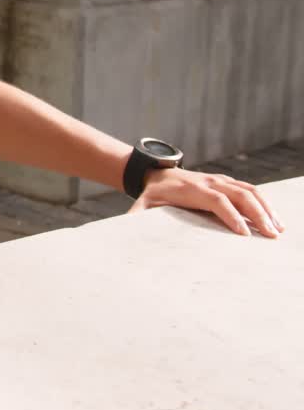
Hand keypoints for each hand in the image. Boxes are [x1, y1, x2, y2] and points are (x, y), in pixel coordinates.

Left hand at [129, 168, 284, 237]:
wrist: (157, 174)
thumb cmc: (152, 194)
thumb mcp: (141, 204)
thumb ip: (137, 216)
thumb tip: (129, 228)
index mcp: (192, 189)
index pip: (217, 200)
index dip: (231, 215)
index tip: (244, 234)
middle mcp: (210, 182)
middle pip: (240, 195)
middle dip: (257, 214)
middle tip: (270, 235)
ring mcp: (221, 180)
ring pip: (250, 191)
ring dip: (266, 209)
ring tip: (278, 229)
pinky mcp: (227, 182)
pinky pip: (250, 190)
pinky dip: (264, 203)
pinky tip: (274, 219)